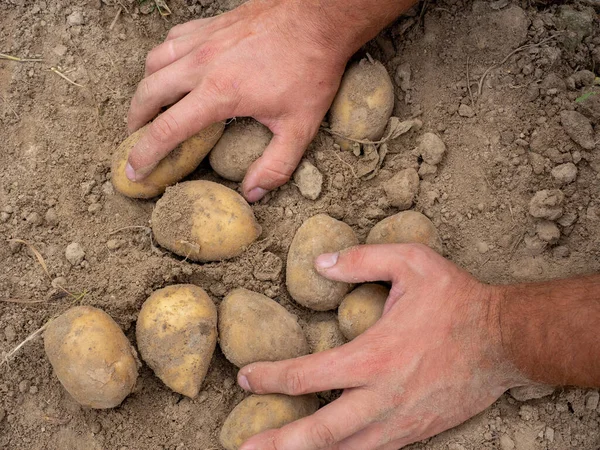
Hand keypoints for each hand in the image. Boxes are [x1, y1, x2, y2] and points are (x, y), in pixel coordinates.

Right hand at [126, 0, 350, 201]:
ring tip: (152, 106)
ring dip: (147, 87)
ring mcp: (204, 40)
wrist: (319, 20)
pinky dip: (165, 58)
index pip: (167, 130)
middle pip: (148, 93)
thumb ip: (276, 166)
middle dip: (135, 120)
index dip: (145, 154)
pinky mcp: (211, 25)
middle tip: (136, 138)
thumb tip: (253, 193)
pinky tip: (175, 69)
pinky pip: (172, 40)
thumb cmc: (310, 70)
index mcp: (219, 93)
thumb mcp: (300, 127)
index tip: (133, 170)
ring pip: (154, 62)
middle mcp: (201, 64)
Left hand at [237, 244, 523, 449]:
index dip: (270, 377)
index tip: (246, 377)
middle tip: (243, 449)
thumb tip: (320, 264)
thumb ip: (362, 260)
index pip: (307, 375)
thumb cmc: (457, 299)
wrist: (506, 340)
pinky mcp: (416, 432)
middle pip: (320, 432)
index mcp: (373, 357)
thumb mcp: (411, 262)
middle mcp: (381, 398)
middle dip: (279, 443)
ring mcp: (400, 421)